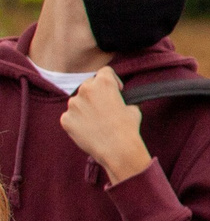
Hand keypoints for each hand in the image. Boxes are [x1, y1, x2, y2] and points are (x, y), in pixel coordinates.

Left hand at [60, 70, 150, 184]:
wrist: (117, 149)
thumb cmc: (128, 128)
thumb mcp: (133, 107)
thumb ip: (122, 100)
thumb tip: (119, 102)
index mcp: (104, 83)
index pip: (105, 71)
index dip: (112, 80)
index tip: (116, 90)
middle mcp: (85, 90)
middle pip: (88, 84)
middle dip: (96, 93)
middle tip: (104, 107)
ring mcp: (73, 105)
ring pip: (78, 101)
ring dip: (85, 107)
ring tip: (96, 121)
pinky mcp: (65, 119)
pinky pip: (70, 116)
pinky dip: (77, 121)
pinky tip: (88, 129)